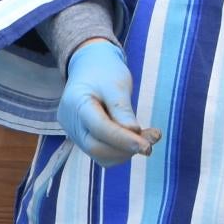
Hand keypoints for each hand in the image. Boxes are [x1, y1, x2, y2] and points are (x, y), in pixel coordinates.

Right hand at [58, 39, 155, 165]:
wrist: (90, 68)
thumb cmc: (104, 72)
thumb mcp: (116, 84)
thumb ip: (122, 109)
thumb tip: (134, 133)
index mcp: (76, 103)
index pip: (99, 129)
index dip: (124, 140)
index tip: (147, 145)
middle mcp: (70, 122)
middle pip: (96, 147)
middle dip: (126, 149)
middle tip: (152, 140)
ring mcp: (74, 133)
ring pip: (100, 155)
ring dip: (126, 152)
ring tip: (147, 136)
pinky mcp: (82, 139)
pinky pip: (101, 152)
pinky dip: (120, 150)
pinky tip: (135, 138)